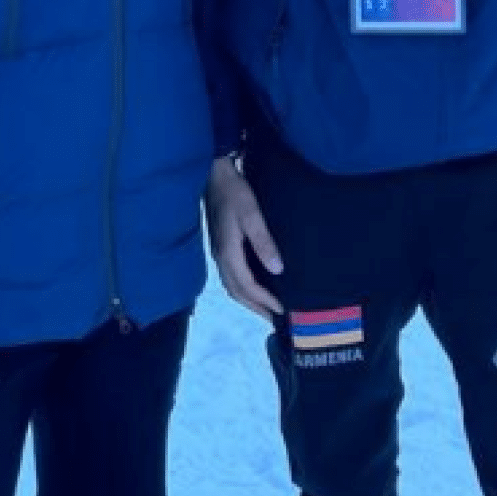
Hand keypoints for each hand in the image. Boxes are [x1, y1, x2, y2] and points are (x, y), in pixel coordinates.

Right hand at [205, 155, 283, 319]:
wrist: (215, 176)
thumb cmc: (235, 193)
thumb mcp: (252, 215)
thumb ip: (264, 242)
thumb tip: (277, 270)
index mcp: (229, 252)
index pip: (247, 286)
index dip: (264, 300)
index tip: (281, 310)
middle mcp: (221, 257)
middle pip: (237, 291)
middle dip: (255, 307)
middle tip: (274, 319)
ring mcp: (218, 252)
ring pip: (231, 285)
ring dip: (247, 300)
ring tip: (264, 308)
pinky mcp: (219, 246)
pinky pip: (230, 276)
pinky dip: (242, 288)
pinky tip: (252, 285)